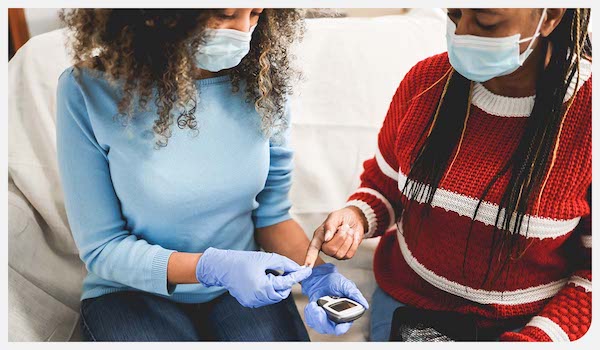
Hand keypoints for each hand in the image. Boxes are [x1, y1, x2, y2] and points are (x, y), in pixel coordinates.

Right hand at [196, 248, 311, 307]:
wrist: (222, 267)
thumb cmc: (242, 260)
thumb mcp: (266, 258)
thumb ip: (284, 264)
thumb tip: (297, 268)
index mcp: (263, 286)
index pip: (286, 283)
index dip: (298, 275)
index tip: (307, 271)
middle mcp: (258, 298)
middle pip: (281, 293)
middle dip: (285, 282)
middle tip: (282, 271)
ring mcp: (253, 302)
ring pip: (273, 296)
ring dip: (276, 286)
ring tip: (267, 274)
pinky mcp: (248, 303)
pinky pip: (264, 298)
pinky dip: (267, 290)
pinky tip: (260, 279)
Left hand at [302, 263, 368, 335]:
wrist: (320, 277)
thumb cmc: (335, 281)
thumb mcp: (346, 285)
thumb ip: (355, 294)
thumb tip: (365, 305)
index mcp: (346, 313)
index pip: (344, 326)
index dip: (341, 328)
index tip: (338, 326)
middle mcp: (336, 318)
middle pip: (330, 328)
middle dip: (322, 321)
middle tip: (318, 310)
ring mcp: (326, 318)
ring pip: (319, 326)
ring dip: (315, 316)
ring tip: (314, 305)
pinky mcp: (316, 316)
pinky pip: (311, 321)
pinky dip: (310, 313)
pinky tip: (312, 305)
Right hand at [304, 206, 366, 266]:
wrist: (355, 219)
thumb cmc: (342, 217)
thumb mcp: (335, 216)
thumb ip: (330, 225)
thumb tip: (326, 238)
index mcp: (319, 237)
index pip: (312, 249)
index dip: (309, 258)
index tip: (307, 266)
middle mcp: (325, 247)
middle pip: (330, 250)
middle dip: (341, 237)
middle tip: (344, 227)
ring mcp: (335, 253)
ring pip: (341, 253)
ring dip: (348, 239)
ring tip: (348, 230)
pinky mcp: (345, 255)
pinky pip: (349, 254)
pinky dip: (354, 243)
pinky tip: (352, 236)